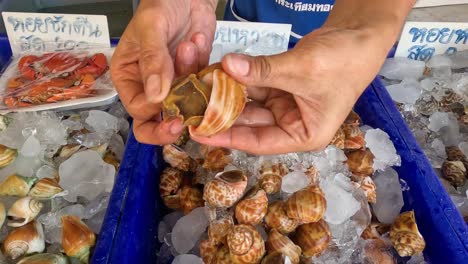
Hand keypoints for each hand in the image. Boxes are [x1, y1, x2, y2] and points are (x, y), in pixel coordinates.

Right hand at [110, 0, 216, 144]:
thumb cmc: (160, 5)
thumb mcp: (151, 27)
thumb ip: (153, 60)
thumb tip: (156, 96)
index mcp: (128, 77)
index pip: (137, 110)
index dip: (154, 114)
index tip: (172, 109)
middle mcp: (148, 85)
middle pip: (154, 122)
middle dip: (169, 126)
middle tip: (186, 123)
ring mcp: (174, 83)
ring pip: (185, 104)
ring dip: (190, 75)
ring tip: (190, 41)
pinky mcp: (194, 77)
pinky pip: (202, 87)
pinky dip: (203, 67)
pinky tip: (198, 39)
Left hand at [190, 26, 394, 154]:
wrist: (360, 34)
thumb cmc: (344, 61)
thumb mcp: (301, 69)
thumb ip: (263, 70)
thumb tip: (227, 66)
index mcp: (303, 135)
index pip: (259, 142)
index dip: (228, 137)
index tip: (199, 132)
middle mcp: (292, 125)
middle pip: (251, 123)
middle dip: (224, 114)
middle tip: (193, 108)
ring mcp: (285, 105)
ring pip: (250, 103)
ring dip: (228, 95)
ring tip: (201, 89)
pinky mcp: (281, 87)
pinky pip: (255, 86)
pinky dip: (240, 79)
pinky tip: (219, 73)